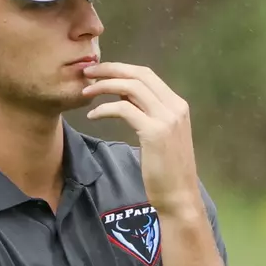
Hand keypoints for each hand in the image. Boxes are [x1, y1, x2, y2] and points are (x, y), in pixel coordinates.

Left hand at [82, 62, 202, 218]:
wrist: (180, 196)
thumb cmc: (168, 170)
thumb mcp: (162, 135)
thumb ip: (149, 113)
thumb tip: (124, 95)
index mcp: (178, 105)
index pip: (147, 74)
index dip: (121, 68)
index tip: (100, 71)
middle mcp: (175, 107)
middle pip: (138, 74)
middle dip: (110, 69)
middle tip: (87, 72)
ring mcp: (166, 119)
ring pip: (130, 87)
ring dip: (104, 85)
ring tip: (86, 91)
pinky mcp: (154, 132)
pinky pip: (123, 109)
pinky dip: (104, 108)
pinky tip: (92, 116)